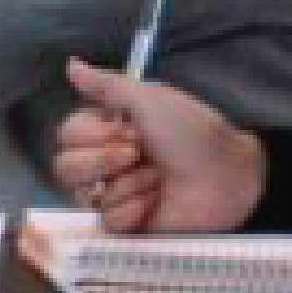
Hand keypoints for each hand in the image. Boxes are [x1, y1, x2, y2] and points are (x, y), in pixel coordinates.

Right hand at [47, 61, 262, 234]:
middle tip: (139, 153)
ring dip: (129, 183)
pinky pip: (107, 220)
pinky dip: (135, 209)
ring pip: (85, 195)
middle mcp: (105, 164)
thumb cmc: (192, 134)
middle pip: (65, 167)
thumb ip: (106, 85)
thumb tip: (71, 65)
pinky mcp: (126, 228)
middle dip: (105, 159)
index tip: (127, 128)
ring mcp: (114, 197)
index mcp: (109, 131)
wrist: (225, 176)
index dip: (92, 133)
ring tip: (158, 179)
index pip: (67, 134)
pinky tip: (157, 203)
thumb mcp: (150, 99)